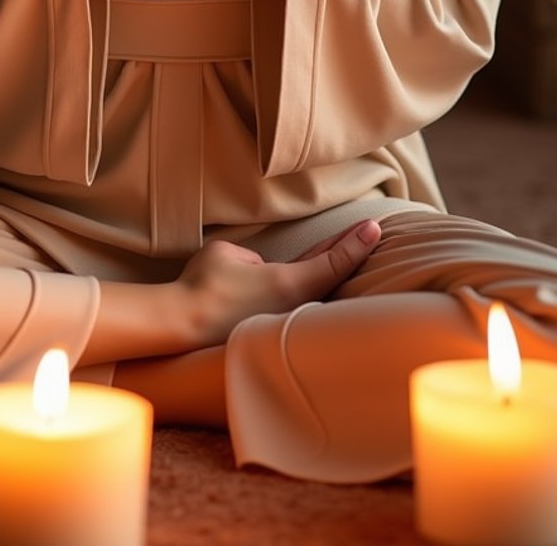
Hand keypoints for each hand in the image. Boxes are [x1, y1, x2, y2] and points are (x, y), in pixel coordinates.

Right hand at [176, 221, 381, 347]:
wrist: (183, 322)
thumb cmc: (205, 283)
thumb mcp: (232, 253)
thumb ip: (255, 258)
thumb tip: (260, 272)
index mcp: (289, 283)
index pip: (334, 261)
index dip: (356, 243)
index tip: (374, 228)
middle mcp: (292, 305)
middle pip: (332, 276)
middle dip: (352, 252)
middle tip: (373, 232)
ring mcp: (280, 320)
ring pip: (317, 292)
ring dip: (333, 272)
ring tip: (348, 252)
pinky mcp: (265, 328)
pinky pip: (297, 303)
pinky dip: (312, 288)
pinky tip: (311, 283)